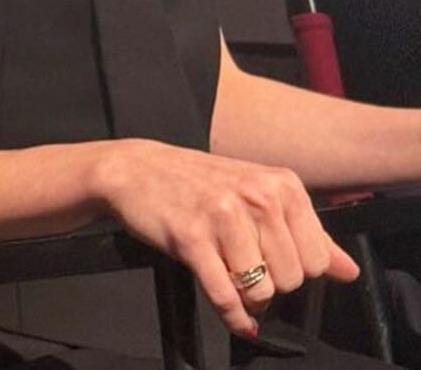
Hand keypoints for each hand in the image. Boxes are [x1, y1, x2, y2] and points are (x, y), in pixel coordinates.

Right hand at [94, 140, 359, 337]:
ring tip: (230, 275)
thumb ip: (308, 233)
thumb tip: (348, 271)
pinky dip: (232, 316)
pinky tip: (233, 314)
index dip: (295, 270)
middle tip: (245, 266)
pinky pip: (225, 297)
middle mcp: (256, 195)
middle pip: (291, 279)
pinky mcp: (192, 239)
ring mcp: (223, 216)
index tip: (270, 258)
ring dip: (247, 296)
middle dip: (271, 284)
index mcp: (280, 184)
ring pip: (260, 290)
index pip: (316, 259)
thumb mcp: (259, 194)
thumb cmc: (202, 184)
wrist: (138, 170)